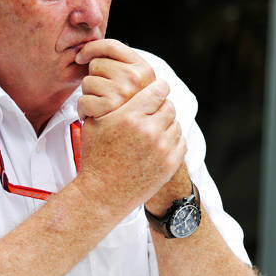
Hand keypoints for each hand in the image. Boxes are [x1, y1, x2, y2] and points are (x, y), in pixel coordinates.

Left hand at [76, 39, 155, 119]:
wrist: (135, 148)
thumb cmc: (132, 115)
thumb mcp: (140, 89)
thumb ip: (125, 68)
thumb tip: (89, 50)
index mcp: (144, 70)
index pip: (112, 46)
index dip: (92, 48)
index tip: (83, 56)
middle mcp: (135, 78)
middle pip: (97, 64)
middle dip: (95, 78)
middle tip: (104, 95)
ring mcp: (122, 92)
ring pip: (88, 82)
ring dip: (90, 96)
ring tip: (102, 107)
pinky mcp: (108, 106)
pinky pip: (83, 100)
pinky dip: (84, 111)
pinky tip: (95, 117)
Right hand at [76, 79, 185, 213]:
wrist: (103, 192)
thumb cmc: (96, 156)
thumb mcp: (95, 123)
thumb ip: (111, 100)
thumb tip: (123, 82)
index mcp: (130, 116)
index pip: (158, 90)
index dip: (159, 88)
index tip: (158, 89)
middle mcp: (149, 130)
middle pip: (169, 106)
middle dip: (161, 106)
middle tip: (153, 111)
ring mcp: (162, 148)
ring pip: (176, 123)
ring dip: (167, 124)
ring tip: (154, 129)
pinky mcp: (170, 163)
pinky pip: (181, 141)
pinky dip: (172, 140)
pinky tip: (159, 142)